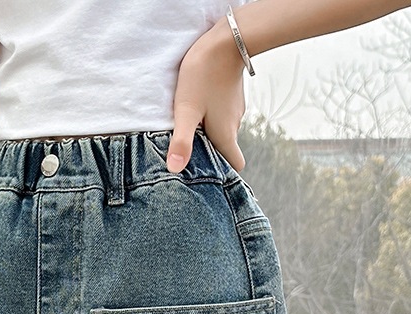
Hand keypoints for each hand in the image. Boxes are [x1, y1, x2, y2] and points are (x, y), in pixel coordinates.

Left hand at [166, 20, 247, 173]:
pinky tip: (196, 108)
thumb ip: (182, 141)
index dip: (224, 173)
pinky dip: (210, 116)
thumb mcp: (186, 111)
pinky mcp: (230, 95)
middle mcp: (234, 125)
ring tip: (188, 129)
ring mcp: (234, 109)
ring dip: (207, 133)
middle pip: (225, 149)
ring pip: (221, 130)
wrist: (226, 40)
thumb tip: (175, 169)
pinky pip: (221, 113)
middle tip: (188, 153)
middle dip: (209, 155)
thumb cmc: (204, 76)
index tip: (209, 176)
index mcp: (226, 135)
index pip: (235, 165)